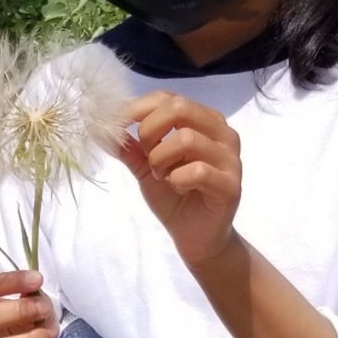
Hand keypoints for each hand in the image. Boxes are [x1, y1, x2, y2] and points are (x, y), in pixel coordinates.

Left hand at [118, 92, 241, 266]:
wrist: (195, 238)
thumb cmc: (175, 199)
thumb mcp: (147, 170)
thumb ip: (132, 149)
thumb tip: (106, 131)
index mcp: (203, 121)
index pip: (169, 98)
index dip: (138, 109)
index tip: (117, 126)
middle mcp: (221, 132)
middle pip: (180, 108)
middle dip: (150, 132)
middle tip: (145, 157)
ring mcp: (229, 157)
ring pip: (187, 139)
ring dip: (162, 160)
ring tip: (161, 177)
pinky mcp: (230, 185)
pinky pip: (197, 171)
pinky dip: (177, 180)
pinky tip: (177, 187)